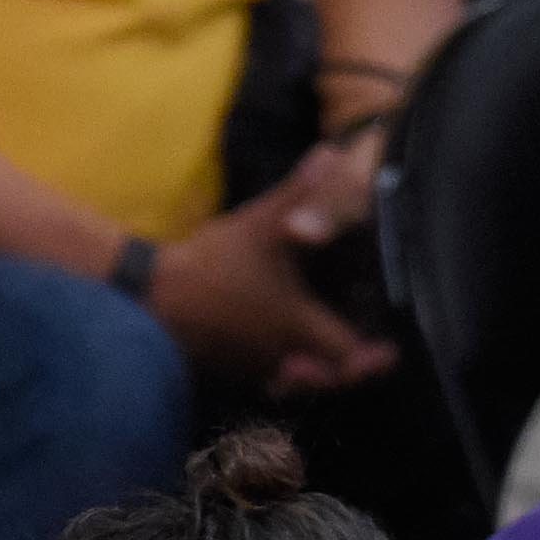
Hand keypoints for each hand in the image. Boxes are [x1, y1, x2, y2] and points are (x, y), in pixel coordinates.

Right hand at [147, 148, 396, 395]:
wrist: (149, 292)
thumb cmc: (210, 261)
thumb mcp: (259, 223)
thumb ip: (298, 193)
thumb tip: (332, 153)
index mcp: (299, 324)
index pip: (351, 356)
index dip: (373, 357)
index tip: (390, 350)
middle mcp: (285, 357)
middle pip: (333, 379)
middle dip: (352, 372)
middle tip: (370, 359)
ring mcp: (259, 370)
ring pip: (303, 386)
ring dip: (322, 377)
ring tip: (336, 362)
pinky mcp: (236, 374)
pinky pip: (274, 386)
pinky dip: (291, 379)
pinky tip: (295, 362)